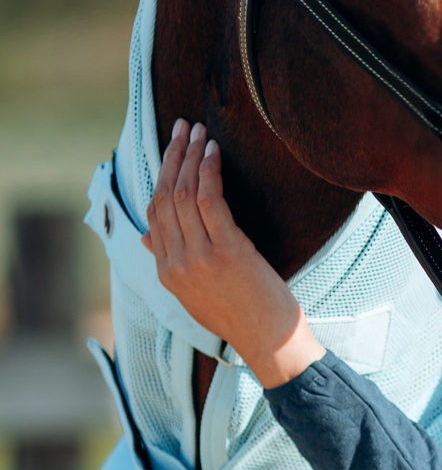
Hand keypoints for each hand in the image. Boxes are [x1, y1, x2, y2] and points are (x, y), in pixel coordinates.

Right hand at [142, 121, 324, 388]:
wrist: (269, 342)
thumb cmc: (242, 316)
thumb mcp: (196, 293)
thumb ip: (171, 263)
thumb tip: (145, 238)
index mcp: (165, 271)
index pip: (153, 213)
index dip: (160, 176)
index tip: (171, 149)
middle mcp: (175, 262)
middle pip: (164, 197)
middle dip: (172, 157)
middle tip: (182, 127)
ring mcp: (198, 257)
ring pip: (182, 194)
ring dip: (190, 156)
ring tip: (199, 131)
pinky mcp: (226, 251)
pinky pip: (209, 201)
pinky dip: (208, 171)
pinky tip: (214, 152)